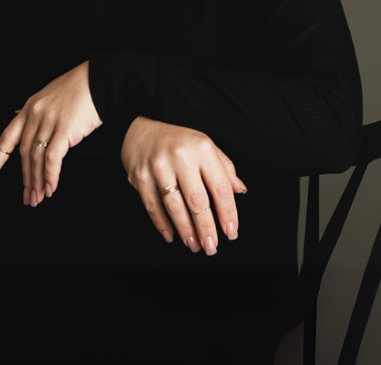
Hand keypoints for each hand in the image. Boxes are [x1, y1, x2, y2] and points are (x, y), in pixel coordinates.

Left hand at [0, 62, 101, 205]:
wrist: (98, 79)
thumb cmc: (80, 88)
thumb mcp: (51, 97)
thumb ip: (40, 115)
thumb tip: (32, 133)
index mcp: (29, 107)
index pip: (7, 137)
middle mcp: (35, 115)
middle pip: (24, 154)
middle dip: (25, 179)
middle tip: (27, 197)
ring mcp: (48, 121)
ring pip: (36, 158)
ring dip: (37, 182)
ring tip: (39, 197)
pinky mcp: (64, 129)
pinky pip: (52, 158)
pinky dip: (50, 176)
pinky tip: (51, 187)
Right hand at [121, 117, 246, 255]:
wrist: (141, 132)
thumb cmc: (178, 141)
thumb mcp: (205, 145)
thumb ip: (224, 167)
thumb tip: (240, 190)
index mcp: (201, 148)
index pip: (219, 186)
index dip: (227, 212)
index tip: (231, 231)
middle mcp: (180, 155)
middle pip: (197, 200)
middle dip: (206, 228)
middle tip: (211, 247)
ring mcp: (158, 166)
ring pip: (174, 206)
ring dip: (186, 230)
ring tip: (194, 244)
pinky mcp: (140, 176)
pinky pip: (153, 206)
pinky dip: (162, 224)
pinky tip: (171, 235)